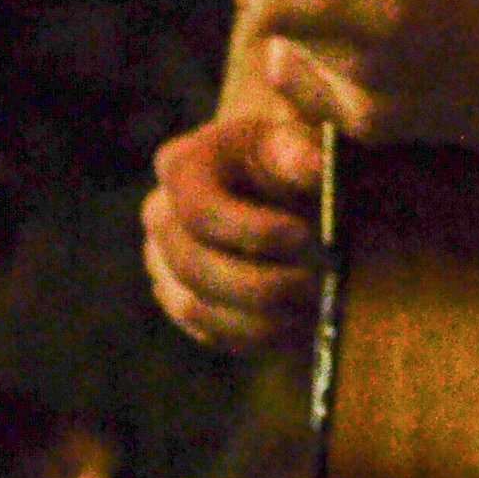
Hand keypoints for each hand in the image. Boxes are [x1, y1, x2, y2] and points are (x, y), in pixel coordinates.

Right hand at [143, 69, 321, 353]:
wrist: (281, 185)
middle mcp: (161, 214)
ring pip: (195, 308)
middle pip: (192, 266)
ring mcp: (162, 261)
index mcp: (184, 165)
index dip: (250, 230)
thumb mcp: (299, 141)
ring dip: (258, 319)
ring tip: (313, 309)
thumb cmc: (292, 158)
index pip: (199, 208)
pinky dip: (252, 335)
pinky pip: (206, 332)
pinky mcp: (178, 298)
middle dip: (259, 285)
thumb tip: (312, 166)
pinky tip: (295, 323)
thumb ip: (300, 150)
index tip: (304, 235)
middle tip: (317, 288)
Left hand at [243, 0, 478, 150]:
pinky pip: (316, 88)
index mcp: (382, 17)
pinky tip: (348, 22)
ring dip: (299, 14)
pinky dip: (316, 53)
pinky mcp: (379, 131)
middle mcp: (366, 75)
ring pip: (291, 54)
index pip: (268, 3)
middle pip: (277, 24)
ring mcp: (369, 111)